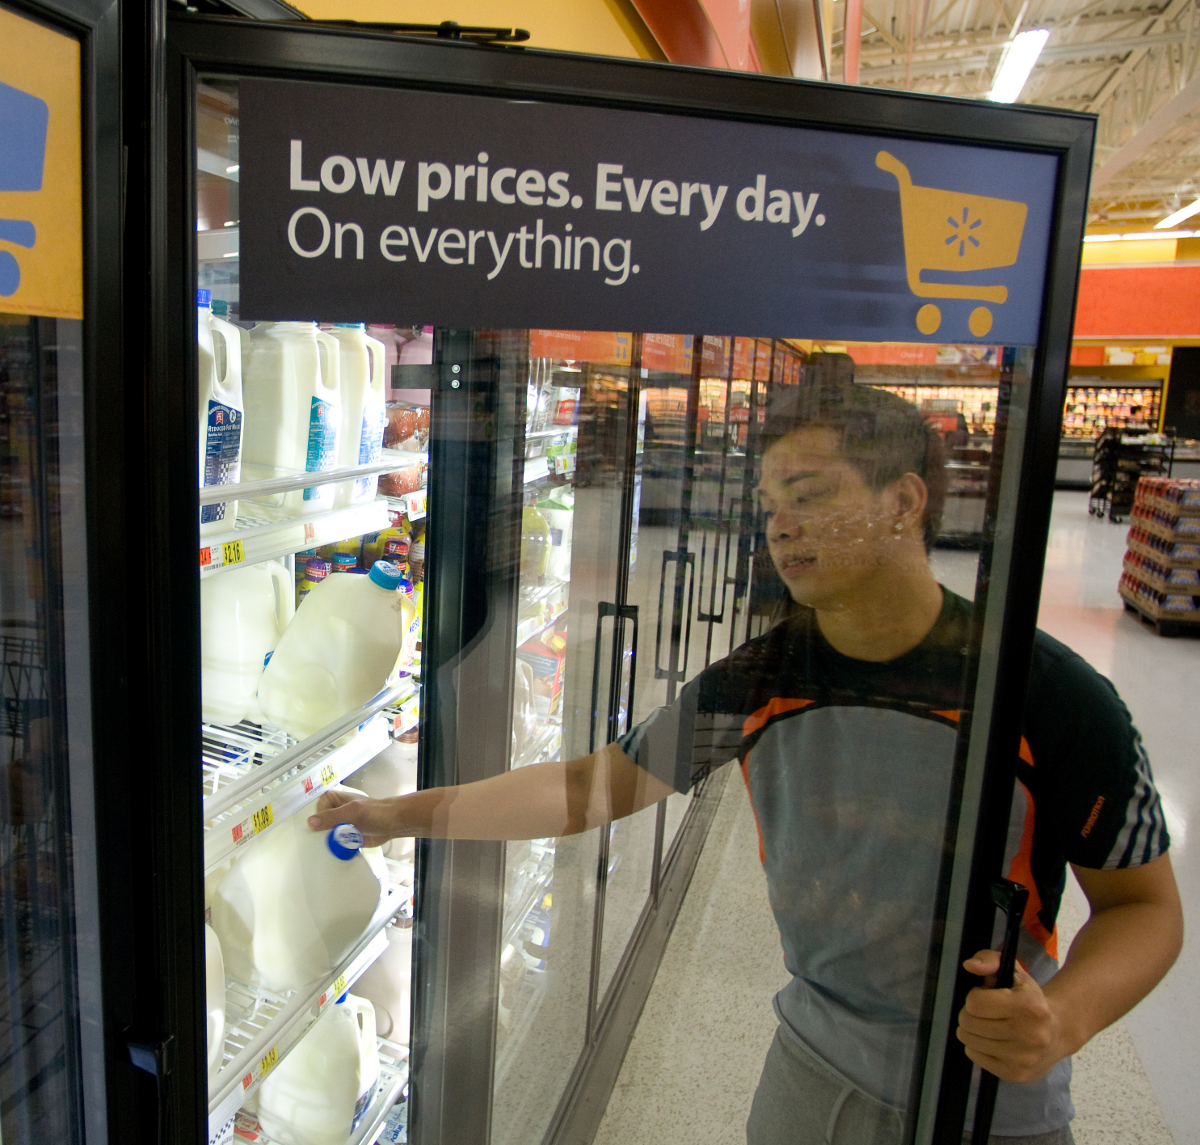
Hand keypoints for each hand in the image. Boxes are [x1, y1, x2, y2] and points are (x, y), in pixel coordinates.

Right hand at [307, 789, 402, 848]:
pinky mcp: (345, 837)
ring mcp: (340, 825)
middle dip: (319, 834)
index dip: (318, 819)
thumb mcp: (352, 812)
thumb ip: (332, 817)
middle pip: (319, 824)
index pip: (316, 809)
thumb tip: (311, 822)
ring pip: (325, 835)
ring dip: (326, 843)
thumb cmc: (376, 812)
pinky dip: (334, 849)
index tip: (322, 829)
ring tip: (327, 850)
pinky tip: (333, 854)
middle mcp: (335, 812)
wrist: (393, 824)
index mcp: (334, 799)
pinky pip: (334, 843)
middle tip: (322, 843)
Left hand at [956, 949, 1064, 1082]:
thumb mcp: (1014, 971)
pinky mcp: (1017, 1074)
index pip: (975, 1003)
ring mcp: (1023, 1058)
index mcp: (1029, 1006)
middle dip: (970, 1013)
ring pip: (969, 1041)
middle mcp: (1030, 1035)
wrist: (1058, 1031)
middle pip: (969, 1023)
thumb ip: (989, 959)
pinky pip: (975, 1057)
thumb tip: (970, 965)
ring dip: (972, 1030)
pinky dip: (978, 1046)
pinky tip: (994, 1040)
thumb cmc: (1029, 998)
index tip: (986, 995)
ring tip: (990, 1025)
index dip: (975, 996)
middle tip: (985, 1012)